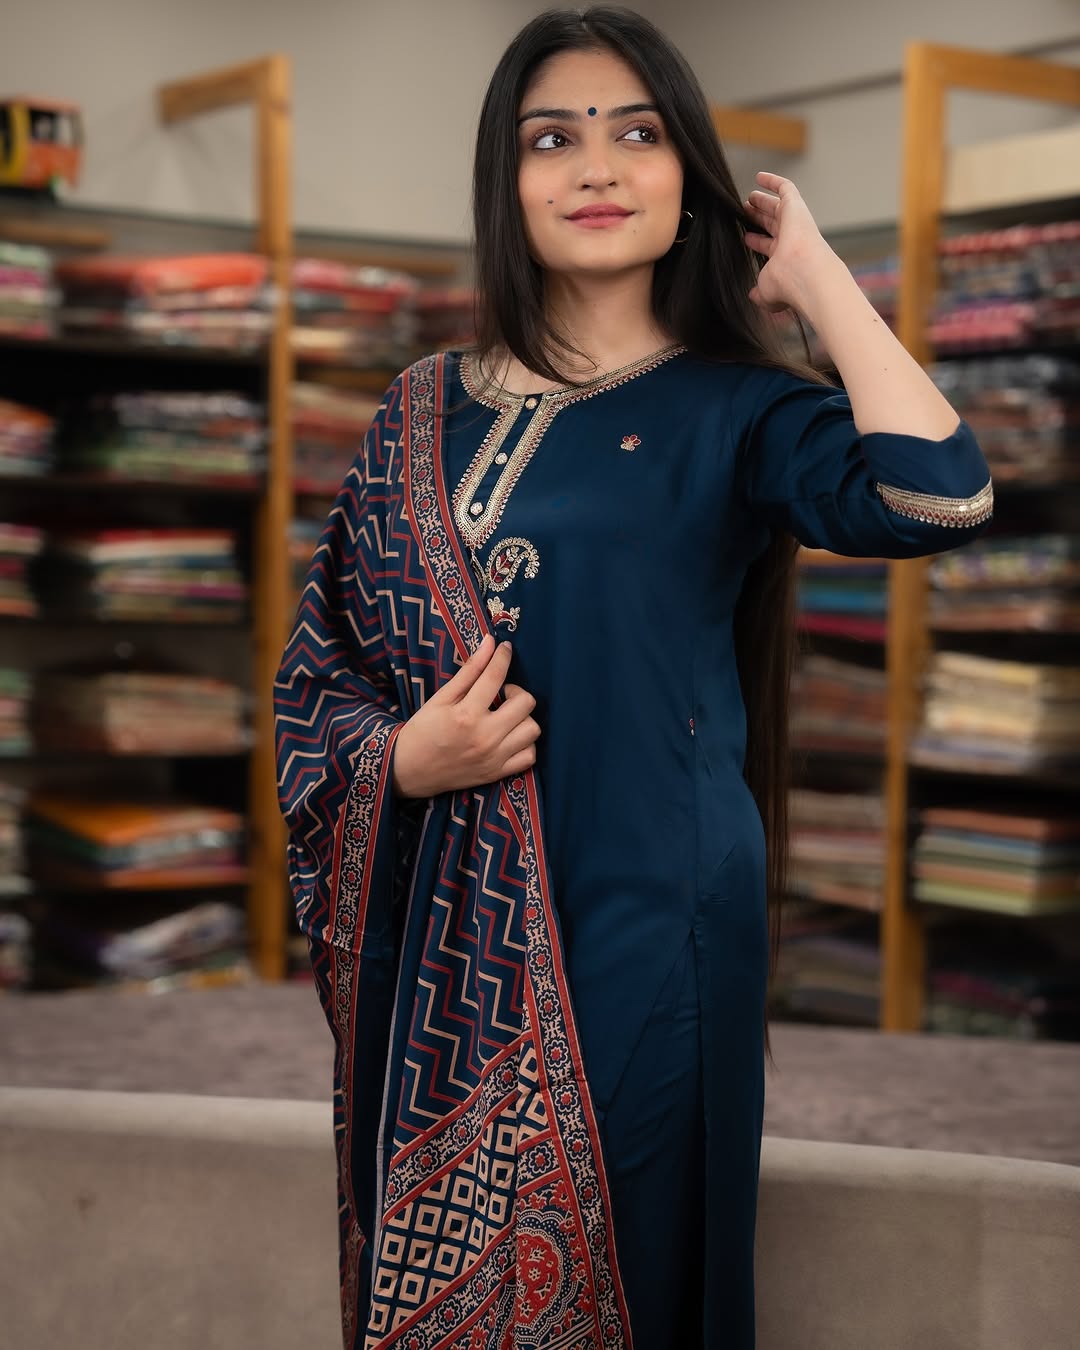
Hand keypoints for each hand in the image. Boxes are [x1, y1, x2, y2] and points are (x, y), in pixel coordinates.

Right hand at [392, 634, 540, 797]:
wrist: (409, 770)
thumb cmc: (423, 730)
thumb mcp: (440, 698)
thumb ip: (469, 670)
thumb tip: (490, 642)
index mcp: (466, 714)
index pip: (495, 676)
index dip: (503, 656)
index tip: (505, 649)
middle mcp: (484, 736)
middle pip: (525, 703)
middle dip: (516, 691)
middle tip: (501, 694)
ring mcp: (493, 757)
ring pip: (532, 729)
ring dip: (523, 718)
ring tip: (507, 716)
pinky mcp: (497, 773)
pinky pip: (530, 756)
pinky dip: (525, 744)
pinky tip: (511, 737)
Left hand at [743, 172, 840, 315]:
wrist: (804, 273)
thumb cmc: (788, 285)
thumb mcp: (766, 292)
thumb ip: (759, 292)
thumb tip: (752, 295)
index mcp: (785, 258)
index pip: (770, 246)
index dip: (757, 241)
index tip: (746, 237)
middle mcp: (792, 239)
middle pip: (772, 223)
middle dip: (758, 217)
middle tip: (745, 211)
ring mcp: (794, 222)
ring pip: (777, 207)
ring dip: (762, 201)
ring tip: (748, 197)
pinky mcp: (795, 206)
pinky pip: (785, 188)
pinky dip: (772, 181)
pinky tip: (759, 177)